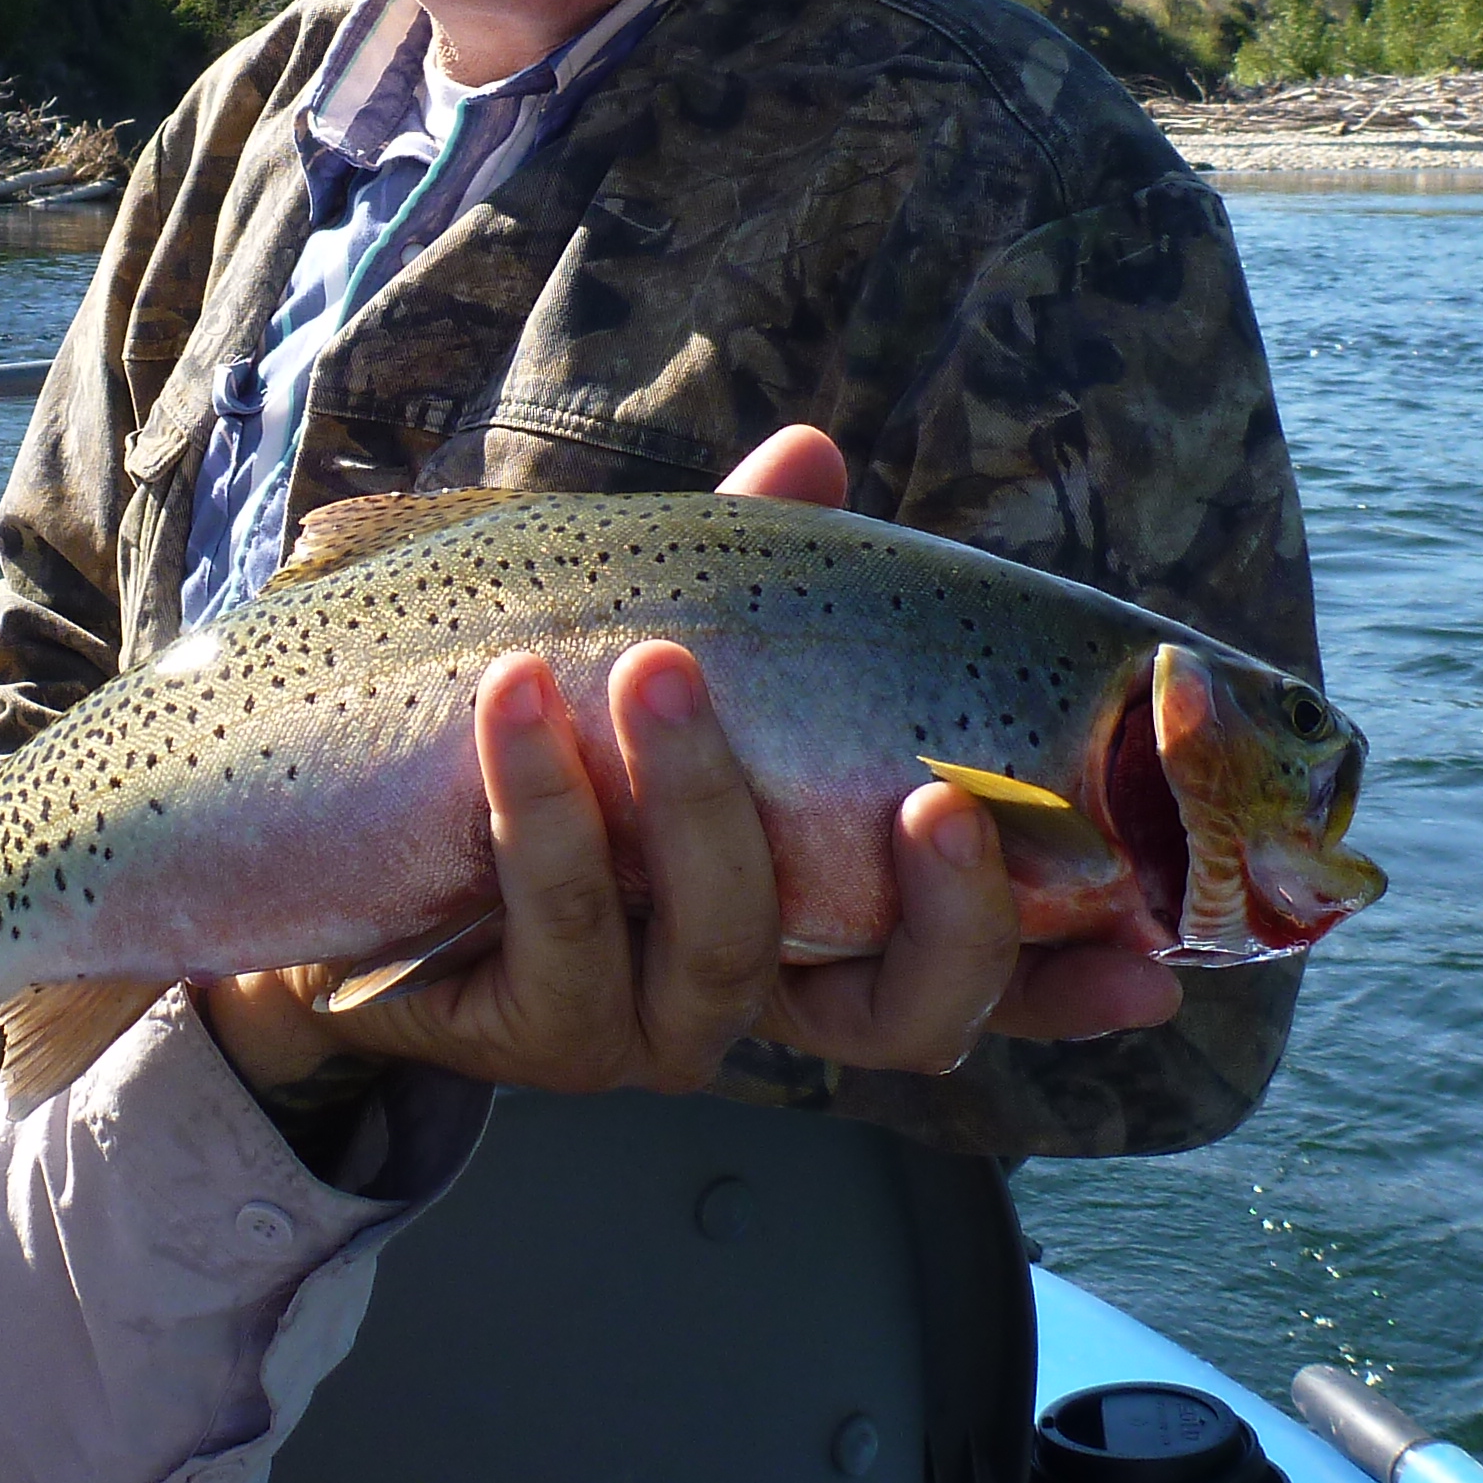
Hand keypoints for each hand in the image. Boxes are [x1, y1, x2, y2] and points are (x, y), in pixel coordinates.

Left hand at [195, 430, 1177, 1118]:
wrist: (321, 850)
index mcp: (812, 920)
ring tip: (653, 664)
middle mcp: (746, 992)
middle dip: (935, 910)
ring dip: (701, 802)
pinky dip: (546, 809)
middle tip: (935, 790)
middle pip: (898, 1016)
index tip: (1162, 964)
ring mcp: (633, 1023)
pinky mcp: (512, 1029)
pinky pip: (552, 930)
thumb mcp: (644, 643)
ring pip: (718, 952)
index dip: (1069, 982)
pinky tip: (519, 703)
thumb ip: (740, 574)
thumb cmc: (527, 752)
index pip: (975, 977)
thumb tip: (810, 453)